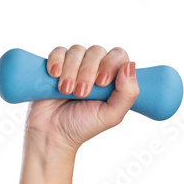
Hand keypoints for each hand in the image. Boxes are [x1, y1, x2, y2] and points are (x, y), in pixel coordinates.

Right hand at [24, 45, 138, 153]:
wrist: (53, 133)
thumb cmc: (83, 125)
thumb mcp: (112, 115)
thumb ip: (128, 93)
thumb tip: (130, 65)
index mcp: (113, 78)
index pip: (118, 56)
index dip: (111, 64)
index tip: (101, 83)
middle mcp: (96, 68)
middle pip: (97, 51)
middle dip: (88, 72)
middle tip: (81, 93)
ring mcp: (76, 65)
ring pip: (77, 50)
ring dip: (71, 70)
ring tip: (66, 91)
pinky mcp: (56, 65)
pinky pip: (58, 51)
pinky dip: (56, 61)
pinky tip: (54, 75)